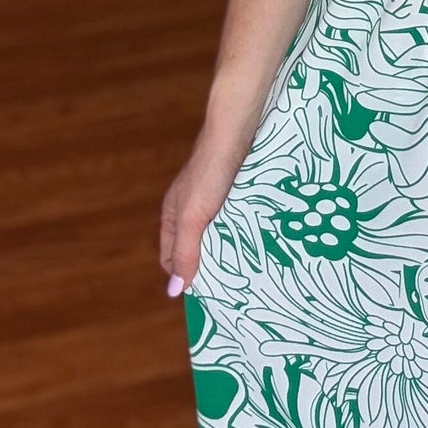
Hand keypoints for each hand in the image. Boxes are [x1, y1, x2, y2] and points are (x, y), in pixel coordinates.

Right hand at [159, 134, 248, 294]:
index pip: (172, 259)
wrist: (235, 133)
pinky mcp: (233, 191)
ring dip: (228, 248)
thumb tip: (175, 290)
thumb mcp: (193, 217)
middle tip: (232, 285)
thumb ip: (185, 251)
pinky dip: (241, 231)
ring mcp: (212, 199)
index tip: (208, 294)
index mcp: (173, 217)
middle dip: (209, 265)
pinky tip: (255, 239)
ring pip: (216, 234)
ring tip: (247, 266)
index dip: (185, 276)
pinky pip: (234, 219)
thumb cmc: (210, 174)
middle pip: (195, 247)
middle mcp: (190, 210)